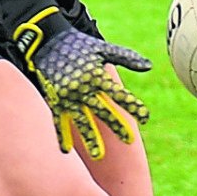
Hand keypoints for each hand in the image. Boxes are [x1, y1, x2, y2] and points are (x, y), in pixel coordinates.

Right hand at [12, 8, 150, 160]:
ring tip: (99, 156)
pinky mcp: (55, 98)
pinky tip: (65, 151)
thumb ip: (127, 57)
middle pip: (102, 109)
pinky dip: (62, 134)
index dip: (132, 105)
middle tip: (130, 139)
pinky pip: (58, 119)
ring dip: (90, 138)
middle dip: (116, 125)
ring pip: (81, 119)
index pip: (118, 93)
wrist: (47, 39)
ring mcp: (67, 94)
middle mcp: (82, 86)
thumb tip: (149, 67)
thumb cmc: (80, 43)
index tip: (145, 118)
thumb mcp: (104, 48)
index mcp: (96, 74)